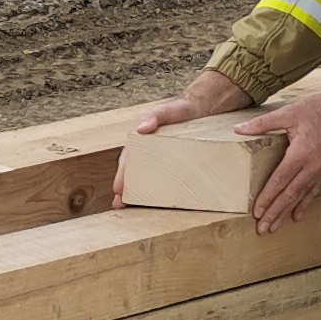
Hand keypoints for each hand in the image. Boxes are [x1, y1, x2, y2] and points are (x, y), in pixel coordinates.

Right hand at [119, 71, 251, 205]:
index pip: (128, 160)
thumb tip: (141, 128)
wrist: (202, 109)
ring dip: (139, 194)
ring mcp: (162, 160)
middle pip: (134, 173)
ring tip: (132, 209)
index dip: (122, 175)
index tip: (118, 189)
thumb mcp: (166, 110)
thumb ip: (155, 116)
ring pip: (148, 179)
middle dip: (126, 189)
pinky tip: (156, 204)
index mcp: (141, 142)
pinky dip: (158, 192)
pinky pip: (165, 180)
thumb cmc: (180, 109)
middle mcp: (149, 153)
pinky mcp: (176, 166)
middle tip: (120, 205)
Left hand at [237, 83, 320, 235]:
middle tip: (262, 230)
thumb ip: (263, 123)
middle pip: (289, 195)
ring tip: (275, 229)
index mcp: (300, 154)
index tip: (257, 213)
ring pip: (301, 197)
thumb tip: (238, 128)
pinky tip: (297, 216)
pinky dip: (304, 204)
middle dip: (275, 213)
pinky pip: (313, 191)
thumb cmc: (320, 108)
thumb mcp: (289, 112)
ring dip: (286, 213)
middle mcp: (311, 167)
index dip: (267, 198)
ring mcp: (320, 170)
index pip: (279, 181)